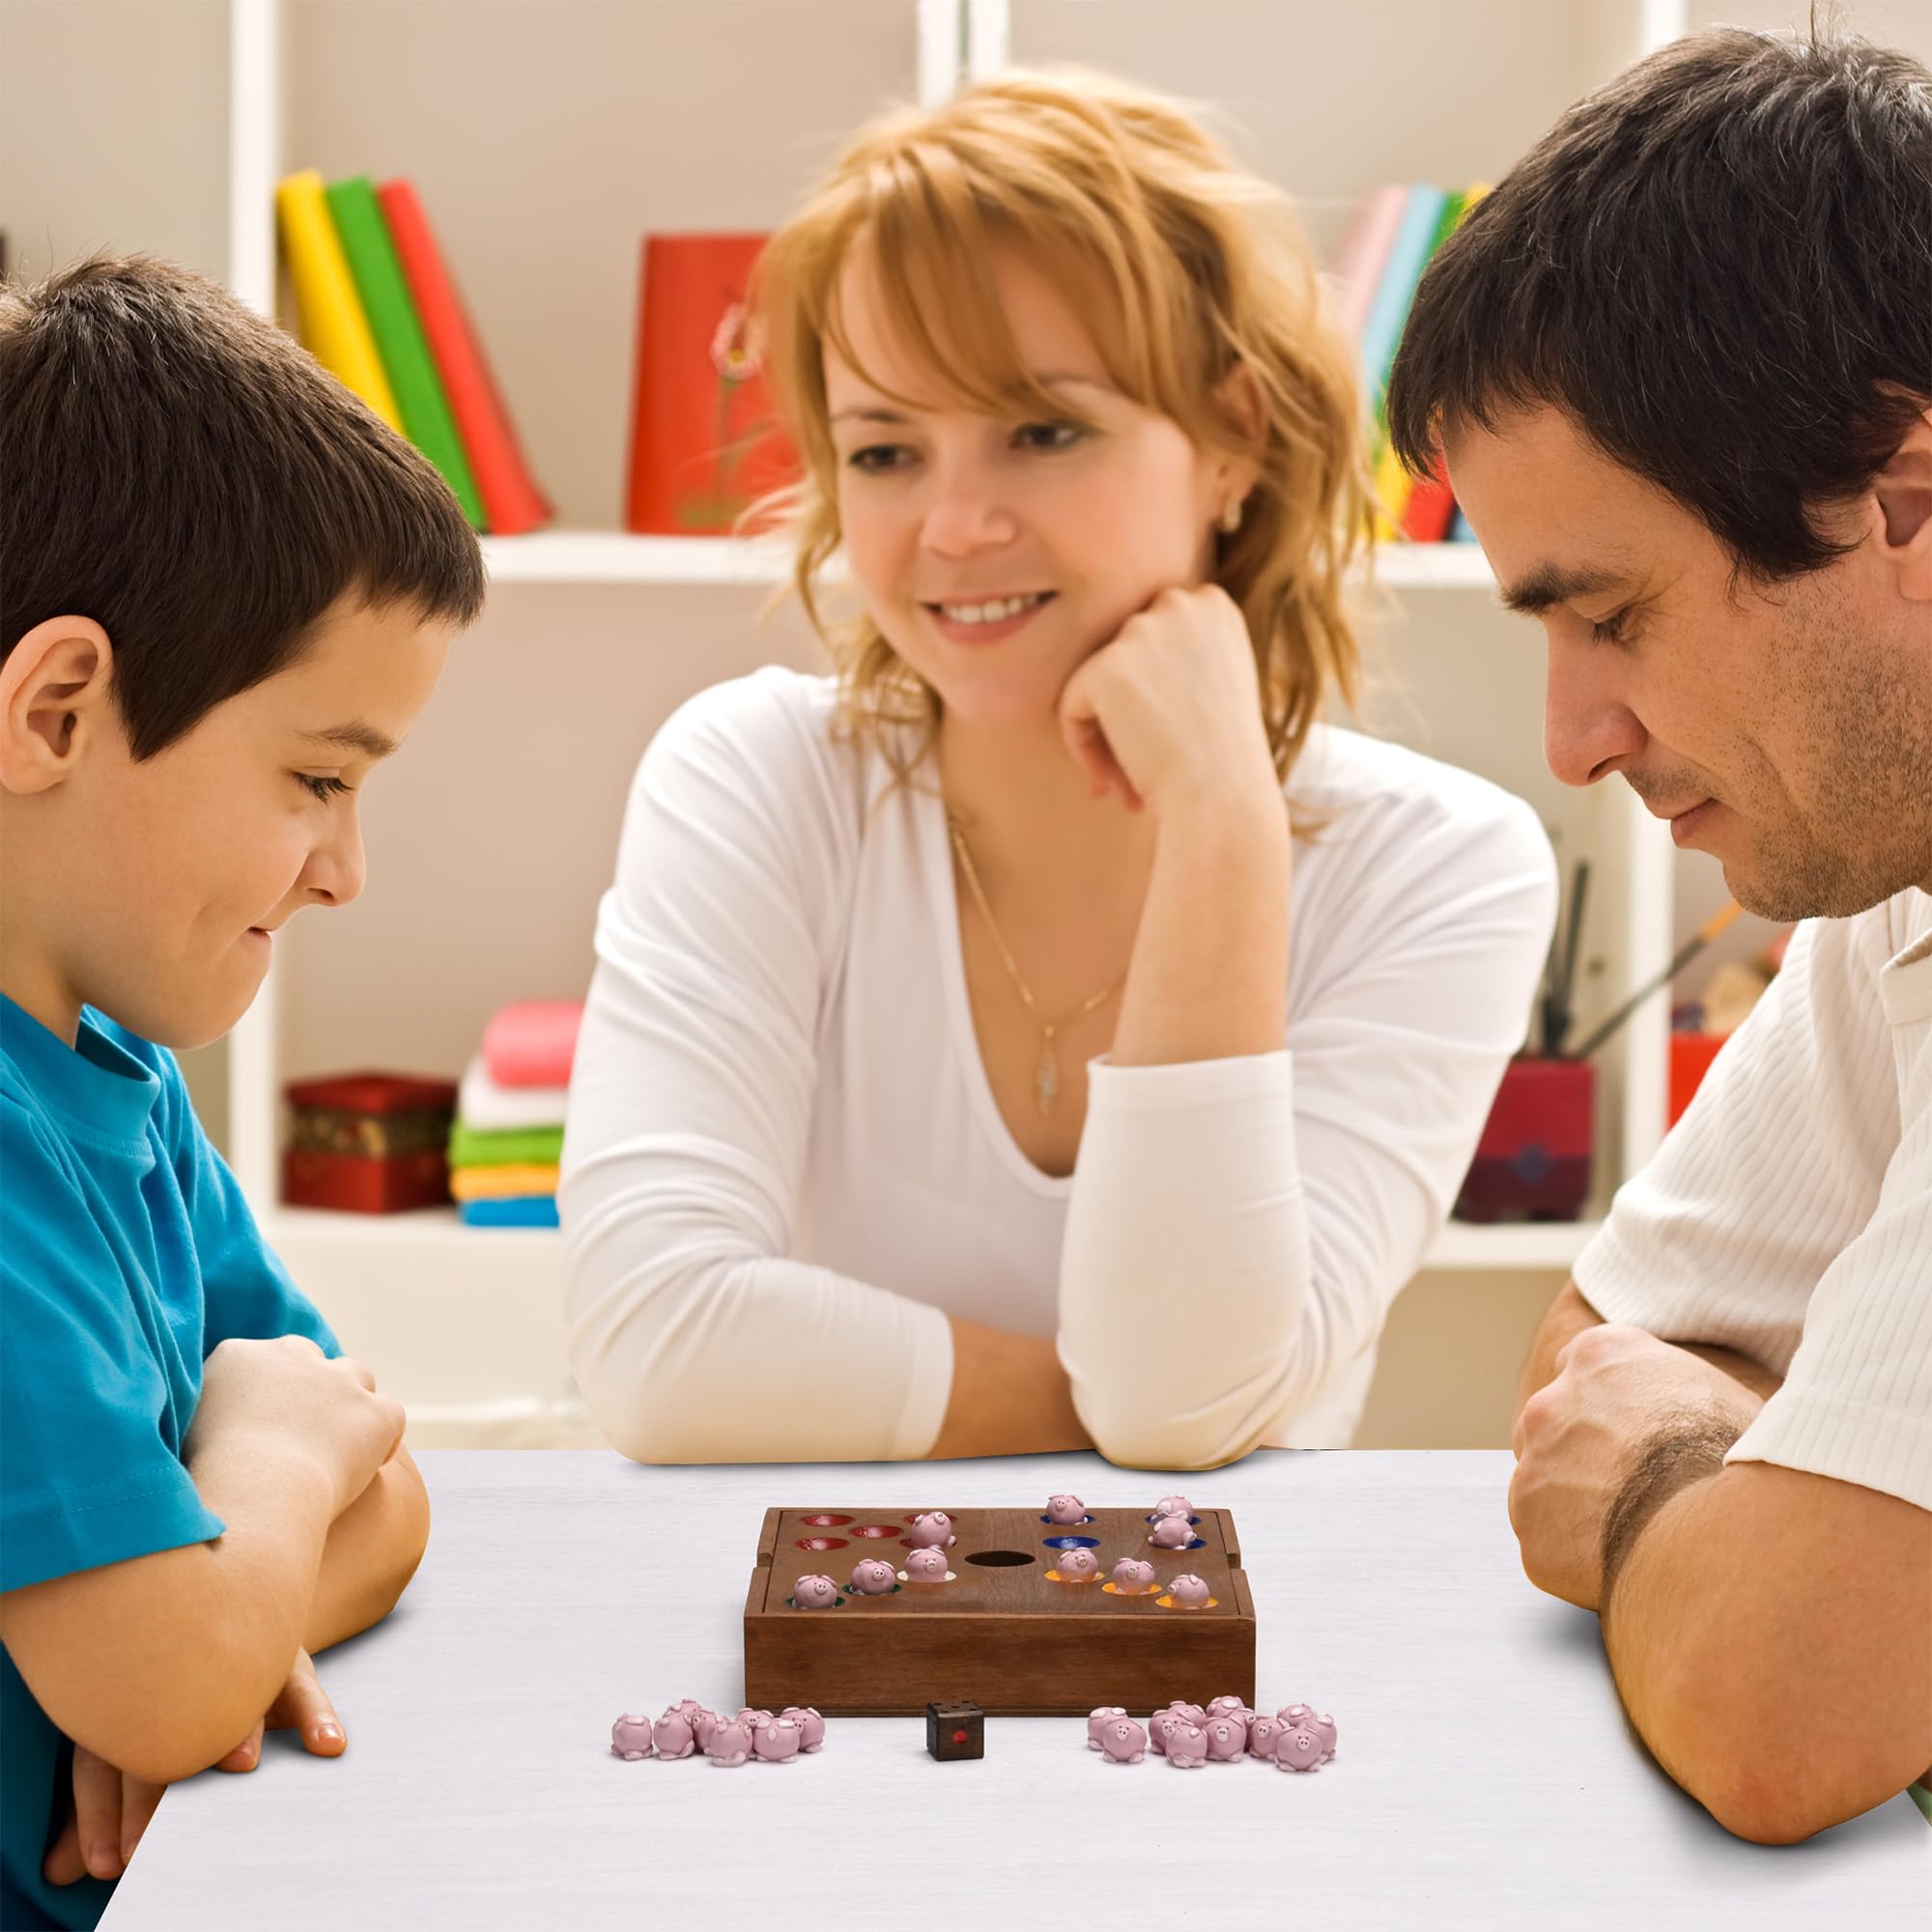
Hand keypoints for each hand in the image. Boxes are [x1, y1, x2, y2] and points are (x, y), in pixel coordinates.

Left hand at [42, 1650, 344, 1886]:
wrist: (234, 1624)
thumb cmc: (170, 1711)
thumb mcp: (127, 1753)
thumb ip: (102, 1810)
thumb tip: (57, 1873)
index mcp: (126, 1703)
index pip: (103, 1761)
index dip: (102, 1814)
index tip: (110, 1862)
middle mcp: (177, 1676)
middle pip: (164, 1728)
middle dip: (162, 1784)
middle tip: (158, 1835)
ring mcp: (234, 1662)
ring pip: (234, 1694)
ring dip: (240, 1727)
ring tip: (242, 1763)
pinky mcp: (283, 1659)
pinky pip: (302, 1683)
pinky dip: (316, 1713)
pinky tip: (329, 1743)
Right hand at [183, 1335, 404, 1518]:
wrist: (252, 1497)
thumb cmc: (202, 1482)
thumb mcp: (177, 1436)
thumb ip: (197, 1415)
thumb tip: (202, 1425)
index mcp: (237, 1355)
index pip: (261, 1360)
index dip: (266, 1393)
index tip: (261, 1424)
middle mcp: (292, 1355)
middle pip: (308, 1357)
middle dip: (307, 1387)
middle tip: (298, 1434)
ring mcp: (339, 1380)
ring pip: (355, 1377)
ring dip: (347, 1405)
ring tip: (335, 1447)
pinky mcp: (375, 1411)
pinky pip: (389, 1416)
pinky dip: (383, 1438)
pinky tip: (371, 1464)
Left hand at [1056, 584, 1277, 818]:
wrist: (1223, 798)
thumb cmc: (1226, 761)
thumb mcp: (1221, 685)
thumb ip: (1181, 656)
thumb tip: (1132, 661)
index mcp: (1213, 606)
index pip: (1153, 636)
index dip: (1151, 690)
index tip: (1166, 735)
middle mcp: (1180, 605)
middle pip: (1123, 655)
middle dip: (1124, 712)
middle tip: (1138, 768)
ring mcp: (1143, 632)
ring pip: (1095, 682)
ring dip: (1103, 735)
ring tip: (1124, 785)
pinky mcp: (1106, 668)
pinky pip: (1071, 707)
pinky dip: (1081, 748)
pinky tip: (1107, 784)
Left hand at [1508, 1324, 1764, 1610]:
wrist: (1722, 1530)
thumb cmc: (1742, 1464)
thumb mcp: (1724, 1396)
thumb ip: (1681, 1391)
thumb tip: (1699, 1412)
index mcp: (1601, 1356)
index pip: (1585, 1370)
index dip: (1610, 1407)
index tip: (1633, 1436)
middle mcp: (1552, 1401)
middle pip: (1556, 1428)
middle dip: (1586, 1457)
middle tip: (1637, 1492)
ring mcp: (1534, 1464)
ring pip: (1546, 1487)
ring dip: (1578, 1508)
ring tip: (1639, 1534)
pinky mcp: (1532, 1528)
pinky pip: (1549, 1545)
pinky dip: (1578, 1559)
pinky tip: (1625, 1565)